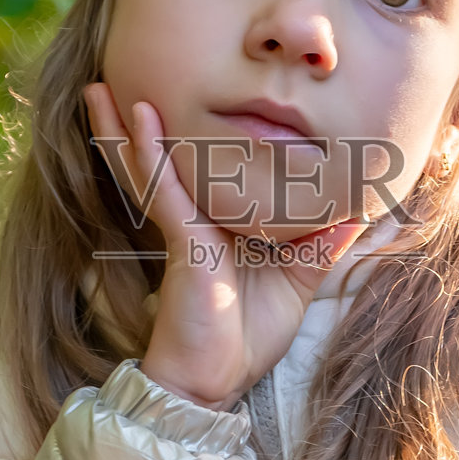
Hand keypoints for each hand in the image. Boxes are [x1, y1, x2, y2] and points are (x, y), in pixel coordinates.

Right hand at [83, 83, 366, 410]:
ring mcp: (184, 226)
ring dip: (124, 127)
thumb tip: (357, 212)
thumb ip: (322, 245)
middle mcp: (195, 219)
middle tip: (121, 78)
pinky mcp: (181, 238)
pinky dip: (150, 154)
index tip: (197, 98)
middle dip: (138, 124)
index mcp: (218, 226)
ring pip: (149, 165)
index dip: (197, 137)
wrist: (215, 382)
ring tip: (101, 88)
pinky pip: (162, 188)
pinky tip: (139, 121)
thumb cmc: (248, 337)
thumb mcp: (298, 282)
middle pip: (164, 160)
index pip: (206, 171)